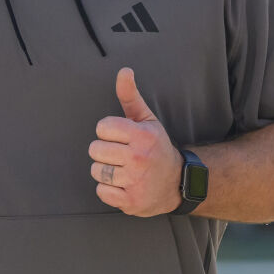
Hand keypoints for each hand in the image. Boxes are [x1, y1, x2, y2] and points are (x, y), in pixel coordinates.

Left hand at [90, 67, 182, 215]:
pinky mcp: (131, 202)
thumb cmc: (156, 148)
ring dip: (106, 171)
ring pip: (96, 171)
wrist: (178, 184)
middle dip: (105, 152)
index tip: (122, 138)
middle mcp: (139, 158)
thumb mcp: (148, 121)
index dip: (108, 132)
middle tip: (121, 155)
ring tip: (122, 170)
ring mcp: (135, 181)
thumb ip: (131, 96)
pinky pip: (101, 191)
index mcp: (142, 135)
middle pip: (95, 149)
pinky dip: (109, 190)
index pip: (102, 127)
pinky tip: (123, 185)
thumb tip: (124, 71)